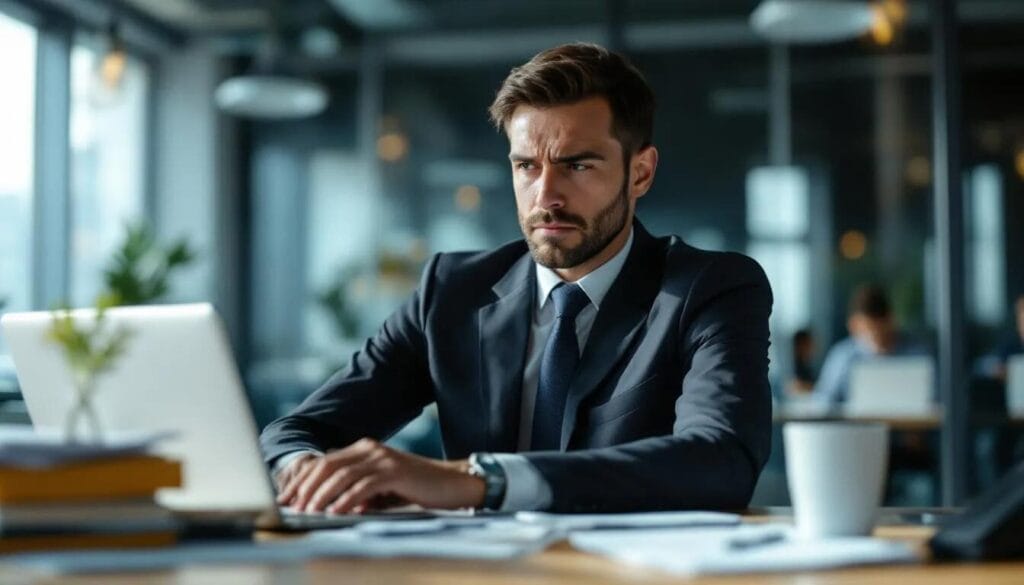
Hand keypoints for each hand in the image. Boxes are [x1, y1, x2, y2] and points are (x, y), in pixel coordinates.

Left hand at [275, 438, 486, 513]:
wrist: (451, 483)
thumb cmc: (415, 488)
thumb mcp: (381, 488)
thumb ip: (357, 491)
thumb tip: (331, 505)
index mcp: (364, 448)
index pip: (324, 462)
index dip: (302, 480)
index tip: (287, 499)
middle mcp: (370, 449)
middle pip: (327, 465)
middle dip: (306, 487)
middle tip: (292, 507)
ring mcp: (383, 458)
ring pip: (342, 475)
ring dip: (322, 495)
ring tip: (309, 512)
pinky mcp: (395, 472)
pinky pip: (364, 485)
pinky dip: (347, 499)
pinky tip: (336, 511)